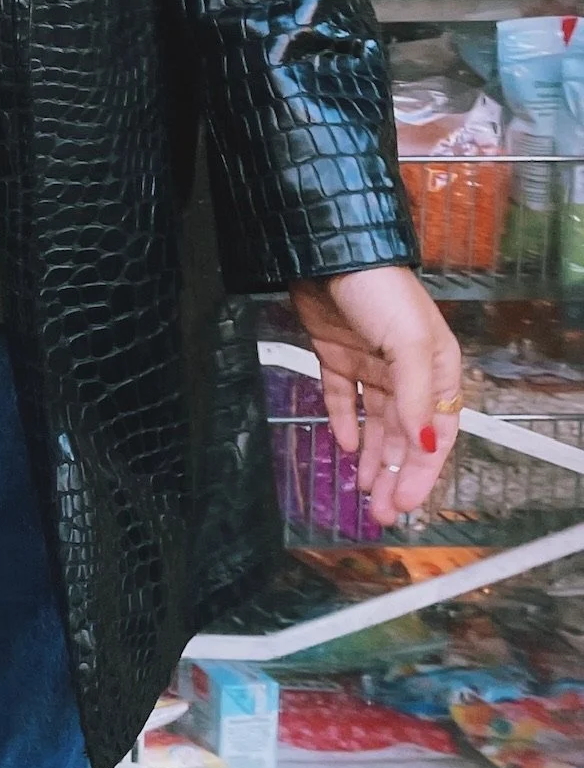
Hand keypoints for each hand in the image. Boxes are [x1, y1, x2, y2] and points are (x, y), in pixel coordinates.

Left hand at [288, 266, 462, 527]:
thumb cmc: (381, 293)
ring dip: (372, 458)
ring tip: (365, 491)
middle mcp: (407, 373)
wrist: (329, 255)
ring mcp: (370, 365)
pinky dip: (344, 422)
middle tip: (383, 512)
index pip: (437, 434)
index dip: (424, 472)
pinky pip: (343, 398)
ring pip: (375, 423)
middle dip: (396, 475)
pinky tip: (345, 447)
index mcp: (438, 370)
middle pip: (405, 436)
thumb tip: (425, 447)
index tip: (408, 503)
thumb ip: (417, 397)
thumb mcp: (409, 345)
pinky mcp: (336, 355)